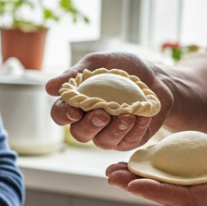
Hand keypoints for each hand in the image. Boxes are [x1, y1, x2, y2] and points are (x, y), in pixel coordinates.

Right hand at [47, 51, 174, 150]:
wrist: (157, 78)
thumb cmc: (125, 69)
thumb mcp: (100, 63)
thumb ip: (75, 73)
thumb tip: (49, 87)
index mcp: (77, 104)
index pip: (61, 115)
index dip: (63, 115)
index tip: (74, 111)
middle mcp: (89, 122)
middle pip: (79, 134)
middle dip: (89, 126)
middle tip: (102, 114)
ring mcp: (109, 133)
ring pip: (103, 142)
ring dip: (114, 130)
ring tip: (127, 116)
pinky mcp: (129, 140)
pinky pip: (127, 142)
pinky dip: (134, 129)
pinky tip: (141, 117)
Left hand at [105, 123, 206, 205]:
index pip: (186, 197)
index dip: (156, 190)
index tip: (130, 181)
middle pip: (173, 198)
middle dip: (140, 186)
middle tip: (110, 174)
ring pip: (176, 193)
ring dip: (147, 183)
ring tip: (118, 172)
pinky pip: (186, 185)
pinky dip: (164, 177)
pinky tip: (146, 166)